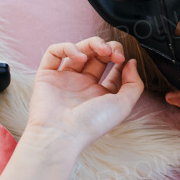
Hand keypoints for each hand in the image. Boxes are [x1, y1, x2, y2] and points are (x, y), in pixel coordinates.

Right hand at [25, 37, 142, 148]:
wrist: (62, 135)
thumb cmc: (92, 124)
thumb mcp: (123, 105)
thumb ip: (134, 84)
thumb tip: (131, 62)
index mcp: (99, 94)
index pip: (111, 69)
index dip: (119, 59)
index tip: (124, 60)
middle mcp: (82, 86)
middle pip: (96, 56)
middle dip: (108, 48)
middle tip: (113, 53)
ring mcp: (64, 79)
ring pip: (78, 50)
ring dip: (92, 44)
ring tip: (102, 50)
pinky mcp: (46, 75)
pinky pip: (54, 53)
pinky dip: (67, 48)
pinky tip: (79, 57)